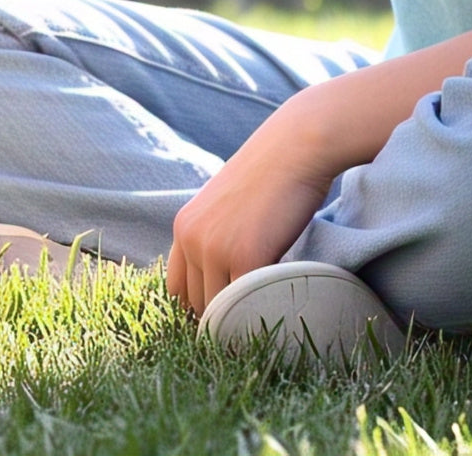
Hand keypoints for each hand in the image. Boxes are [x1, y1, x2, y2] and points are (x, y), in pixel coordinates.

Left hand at [166, 97, 337, 315]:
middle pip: (197, 304)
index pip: (176, 289)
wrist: (295, 148)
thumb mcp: (226, 207)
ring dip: (242, 319)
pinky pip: (249, 301)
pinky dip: (263, 310)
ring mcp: (216, 248)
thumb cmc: (270, 176)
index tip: (222, 318)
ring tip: (265, 318)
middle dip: (222, 318)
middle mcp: (191, 238)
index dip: (197, 309)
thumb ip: (216, 237)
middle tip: (249, 324)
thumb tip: (222, 281)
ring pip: (221, 310)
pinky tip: (279, 307)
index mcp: (183, 226)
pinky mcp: (247, 254)